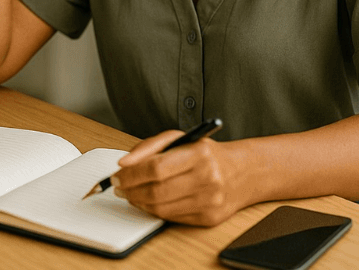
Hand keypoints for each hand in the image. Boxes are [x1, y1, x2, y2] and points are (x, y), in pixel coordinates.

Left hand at [112, 130, 258, 226]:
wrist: (241, 173)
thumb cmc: (206, 154)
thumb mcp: (180, 139)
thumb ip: (149, 147)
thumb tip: (124, 163)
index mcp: (199, 153)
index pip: (156, 167)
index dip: (131, 174)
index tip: (117, 175)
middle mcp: (208, 178)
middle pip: (156, 190)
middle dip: (130, 190)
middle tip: (119, 187)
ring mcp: (209, 201)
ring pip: (161, 208)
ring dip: (139, 202)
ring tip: (131, 194)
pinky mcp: (209, 218)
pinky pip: (172, 218)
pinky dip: (155, 211)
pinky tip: (150, 202)